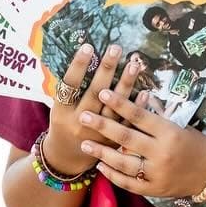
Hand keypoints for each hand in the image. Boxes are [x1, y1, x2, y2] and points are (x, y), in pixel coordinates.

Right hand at [44, 45, 138, 174]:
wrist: (67, 159)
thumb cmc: (64, 125)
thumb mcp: (60, 109)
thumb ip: (72, 90)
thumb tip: (86, 57)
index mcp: (62, 112)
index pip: (69, 85)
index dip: (78, 66)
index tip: (88, 47)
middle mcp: (79, 122)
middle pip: (95, 93)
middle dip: (106, 69)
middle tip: (116, 49)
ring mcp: (98, 134)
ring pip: (113, 107)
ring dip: (125, 84)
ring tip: (134, 64)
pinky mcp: (113, 141)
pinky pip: (127, 122)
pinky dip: (137, 106)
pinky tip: (146, 91)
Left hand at [76, 88, 205, 198]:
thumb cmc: (196, 144)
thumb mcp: (180, 127)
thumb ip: (156, 120)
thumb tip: (132, 103)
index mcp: (170, 133)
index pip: (140, 115)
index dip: (121, 103)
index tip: (103, 92)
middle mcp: (162, 153)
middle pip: (126, 137)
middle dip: (103, 125)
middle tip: (84, 116)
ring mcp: (156, 173)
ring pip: (122, 162)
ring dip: (101, 152)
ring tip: (85, 142)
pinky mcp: (153, 189)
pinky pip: (127, 182)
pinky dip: (112, 174)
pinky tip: (100, 166)